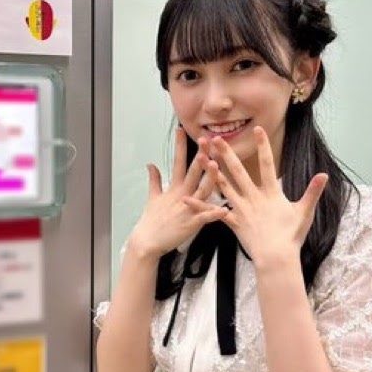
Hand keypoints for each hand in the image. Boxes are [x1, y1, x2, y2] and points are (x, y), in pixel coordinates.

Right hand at [128, 128, 225, 259]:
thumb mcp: (153, 197)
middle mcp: (181, 195)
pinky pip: (205, 217)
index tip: (181, 130)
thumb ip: (154, 180)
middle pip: (192, 172)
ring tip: (216, 165)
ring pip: (201, 190)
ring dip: (209, 178)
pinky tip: (224, 208)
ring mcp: (186, 208)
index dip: (179, 146)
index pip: (177, 162)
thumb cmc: (151, 221)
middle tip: (205, 139)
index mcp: (174, 188)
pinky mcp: (190, 223)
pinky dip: (214, 213)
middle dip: (199, 155)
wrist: (147, 241)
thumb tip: (150, 164)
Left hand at [188, 127, 327, 269]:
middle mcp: (253, 198)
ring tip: (202, 158)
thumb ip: (312, 192)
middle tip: (217, 138)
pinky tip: (186, 198)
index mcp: (271, 193)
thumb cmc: (291, 236)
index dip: (262, 146)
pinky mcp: (233, 222)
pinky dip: (200, 206)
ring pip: (224, 187)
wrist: (276, 258)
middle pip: (238, 171)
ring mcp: (242, 209)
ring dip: (212, 172)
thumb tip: (324, 175)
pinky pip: (214, 213)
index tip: (257, 129)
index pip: (266, 164)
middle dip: (227, 153)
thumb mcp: (305, 212)